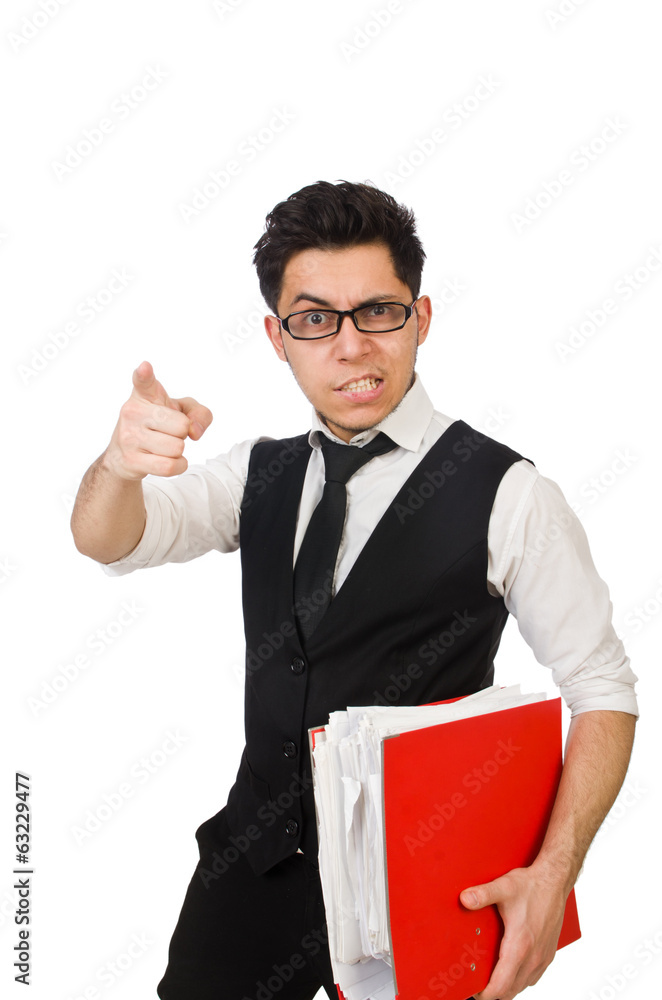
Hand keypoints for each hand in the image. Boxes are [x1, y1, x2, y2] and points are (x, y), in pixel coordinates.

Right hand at [103, 360, 212, 480]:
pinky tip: (168, 460)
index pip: (143, 382)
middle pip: (181, 426)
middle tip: (168, 432)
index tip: (144, 368)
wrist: (124, 456)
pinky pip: (169, 466)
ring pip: (176, 448)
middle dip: (182, 433)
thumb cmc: (158, 427)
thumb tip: (194, 431)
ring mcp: (129, 436)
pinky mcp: (131, 460)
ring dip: (178, 451)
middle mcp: (133, 412)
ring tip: (164, 446)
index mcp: (144, 395)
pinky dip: (178, 466)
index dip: (144, 374)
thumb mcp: (181, 412)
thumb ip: (199, 413)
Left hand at [460, 865, 567, 999]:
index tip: (474, 991)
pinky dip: (520, 980)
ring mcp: (542, 957)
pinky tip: (511, 969)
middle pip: (511, 990)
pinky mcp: (548, 954)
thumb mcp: (503, 887)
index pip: (501, 985)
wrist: (555, 881)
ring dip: (507, 987)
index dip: (486, 994)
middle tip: (477, 984)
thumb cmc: (531, 886)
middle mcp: (533, 956)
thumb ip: (482, 894)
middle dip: (494, 992)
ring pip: (522, 985)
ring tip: (491, 978)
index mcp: (520, 945)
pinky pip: (532, 977)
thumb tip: (464, 899)